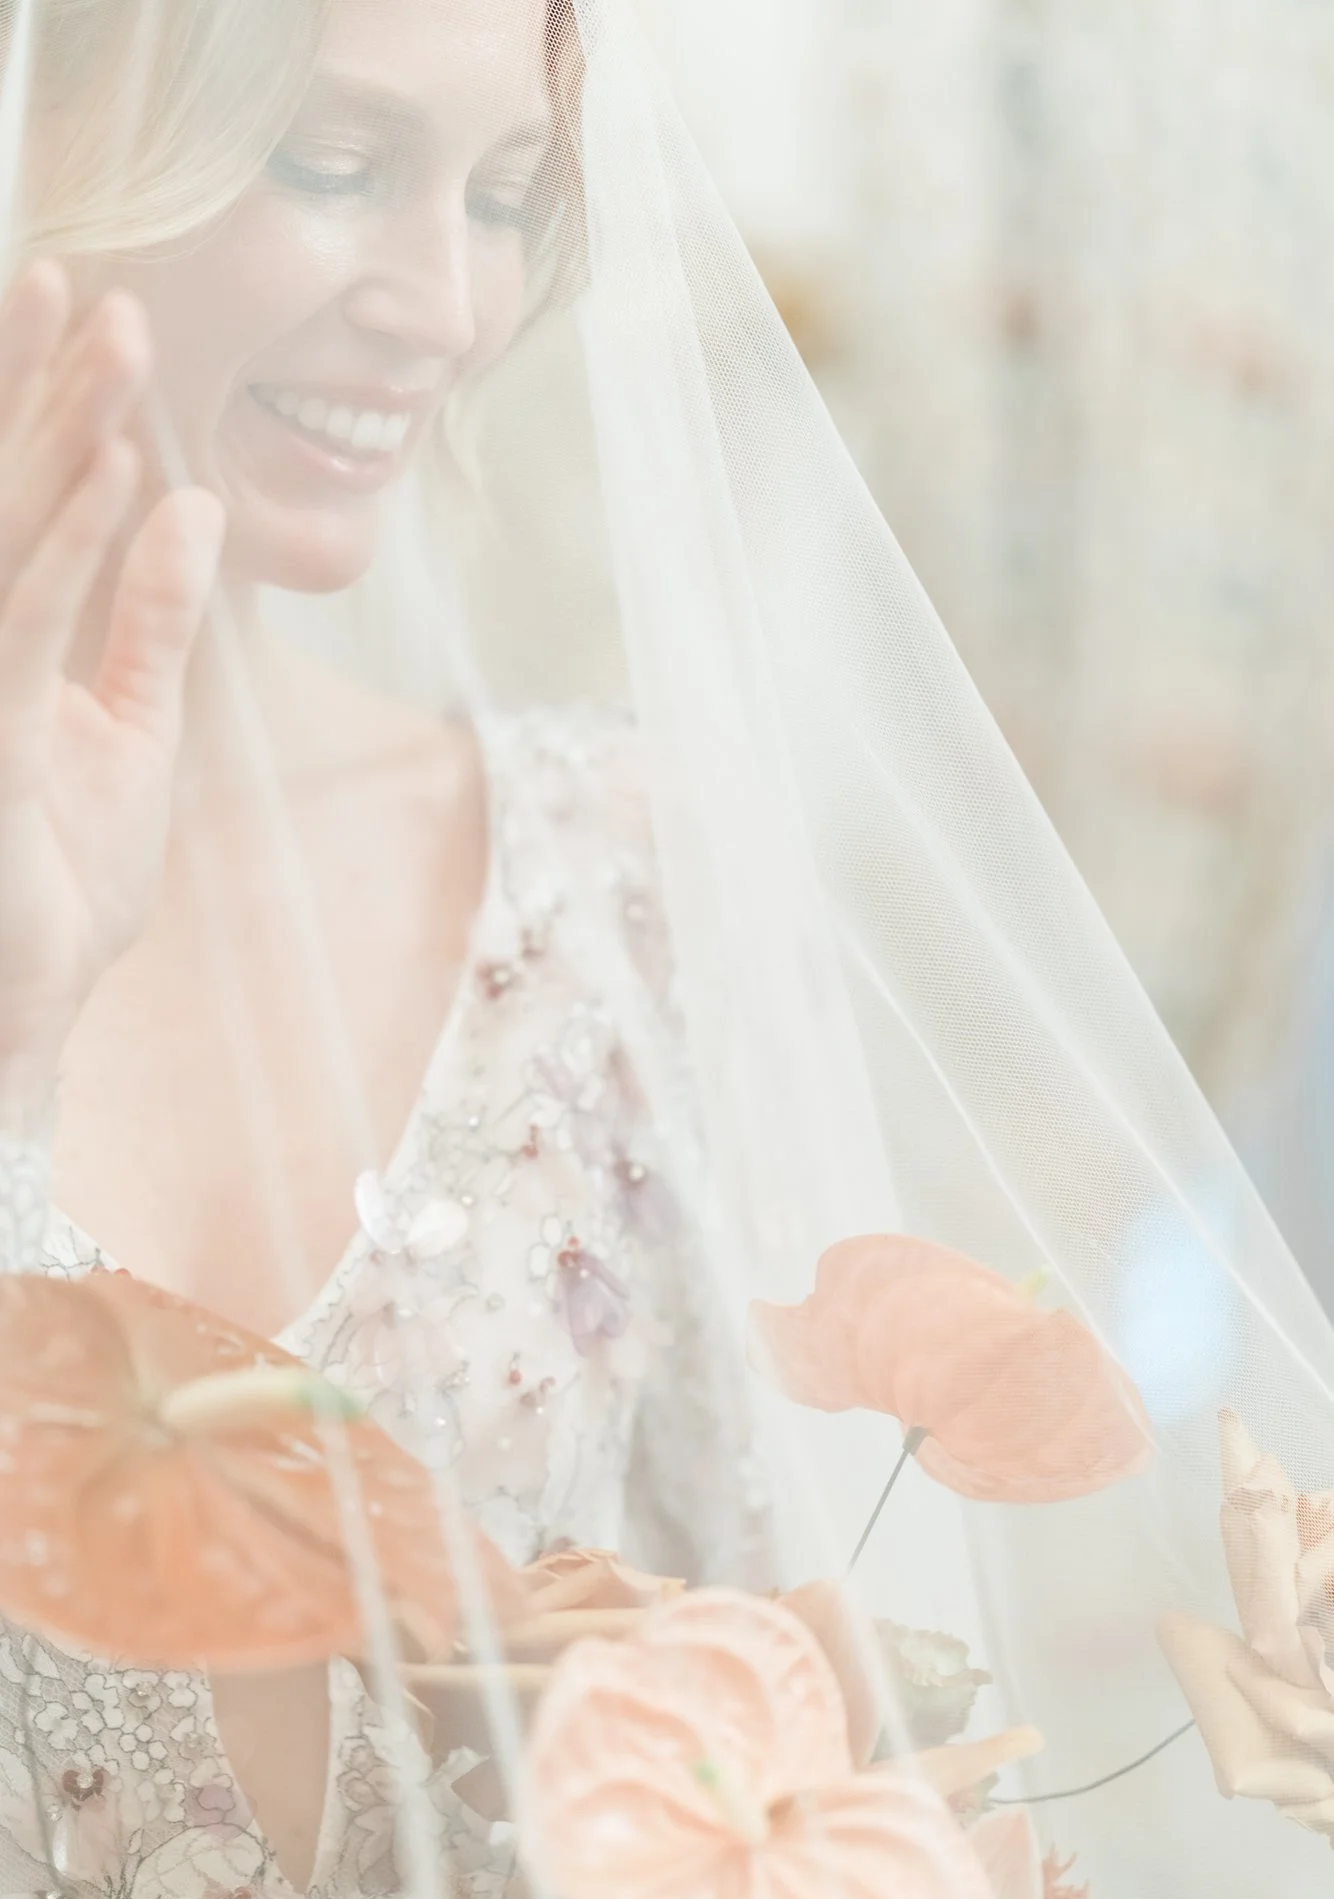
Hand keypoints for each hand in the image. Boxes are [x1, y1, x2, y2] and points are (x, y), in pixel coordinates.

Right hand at [0, 261, 224, 1115]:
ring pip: (12, 536)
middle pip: (6, 494)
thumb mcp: (132, 731)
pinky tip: (124, 478)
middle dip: (44, 386)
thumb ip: (155, 619)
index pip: (25, 502)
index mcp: (6, 640)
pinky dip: (76, 550)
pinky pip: (28, 625)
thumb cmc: (58, 882)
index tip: (93, 310)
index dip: (50, 403)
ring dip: (65, 437)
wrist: (22, 1014)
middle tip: (88, 278)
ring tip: (115, 341)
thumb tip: (189, 505)